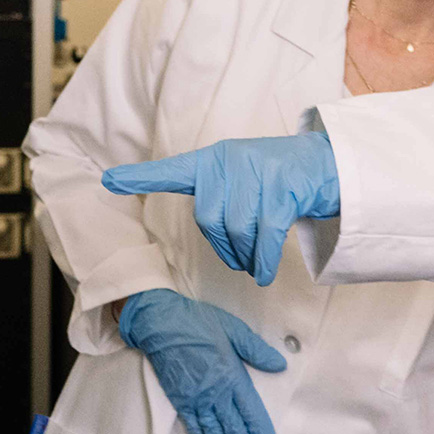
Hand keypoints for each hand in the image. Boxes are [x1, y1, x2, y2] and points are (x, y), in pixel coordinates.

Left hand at [103, 132, 338, 285]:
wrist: (324, 166)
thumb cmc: (275, 182)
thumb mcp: (240, 180)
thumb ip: (217, 199)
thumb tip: (216, 242)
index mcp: (213, 161)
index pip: (172, 170)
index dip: (139, 177)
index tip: (109, 180)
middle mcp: (231, 160)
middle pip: (208, 219)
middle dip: (223, 248)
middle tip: (237, 258)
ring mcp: (259, 171)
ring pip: (238, 230)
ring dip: (245, 256)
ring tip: (254, 262)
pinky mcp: (285, 188)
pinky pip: (265, 236)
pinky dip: (263, 262)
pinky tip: (263, 273)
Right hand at [116, 289, 287, 433]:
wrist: (161, 324)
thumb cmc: (199, 323)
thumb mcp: (233, 329)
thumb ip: (256, 350)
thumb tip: (280, 365)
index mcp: (232, 377)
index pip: (251, 414)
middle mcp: (215, 394)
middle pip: (235, 431)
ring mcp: (196, 400)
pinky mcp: (181, 402)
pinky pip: (195, 429)